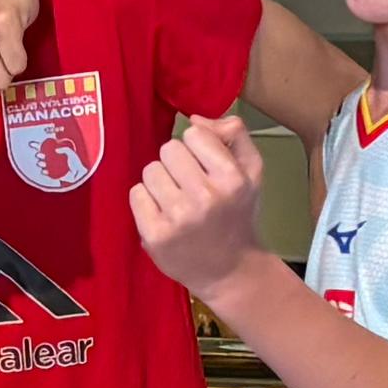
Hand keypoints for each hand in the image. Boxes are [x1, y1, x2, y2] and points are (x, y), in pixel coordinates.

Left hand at [128, 115, 270, 296]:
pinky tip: (163, 215)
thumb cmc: (238, 214)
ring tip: (176, 200)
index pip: (194, 134)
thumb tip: (194, 118)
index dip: (197, 148)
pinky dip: (146, 202)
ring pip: (150, 170)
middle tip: (188, 186)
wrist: (229, 269)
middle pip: (169, 149)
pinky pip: (136, 194)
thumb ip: (234, 134)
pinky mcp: (155, 234)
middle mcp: (206, 197)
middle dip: (177, 163)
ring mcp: (178, 217)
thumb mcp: (251, 171)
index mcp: (232, 178)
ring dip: (160, 182)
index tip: (205, 168)